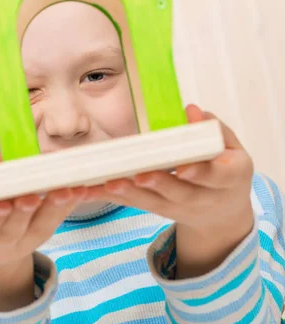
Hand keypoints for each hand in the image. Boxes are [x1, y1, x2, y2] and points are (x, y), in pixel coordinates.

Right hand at [0, 155, 85, 309]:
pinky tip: (81, 190)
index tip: (1, 205)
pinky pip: (58, 219)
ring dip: (54, 208)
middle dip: (23, 212)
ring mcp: (23, 242)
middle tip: (31, 196)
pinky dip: (71, 204)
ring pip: (40, 226)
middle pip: (11, 230)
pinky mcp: (44, 233)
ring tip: (64, 192)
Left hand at [84, 105, 254, 277]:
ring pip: (153, 202)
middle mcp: (204, 198)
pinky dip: (114, 197)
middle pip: (179, 193)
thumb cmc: (227, 170)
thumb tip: (191, 111)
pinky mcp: (159, 210)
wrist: (223, 213)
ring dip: (129, 194)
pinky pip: (135, 204)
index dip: (198, 172)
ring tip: (109, 184)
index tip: (182, 168)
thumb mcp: (232, 148)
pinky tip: (91, 191)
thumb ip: (214, 129)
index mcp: (229, 178)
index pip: (215, 176)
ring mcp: (180, 208)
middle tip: (139, 175)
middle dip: (157, 184)